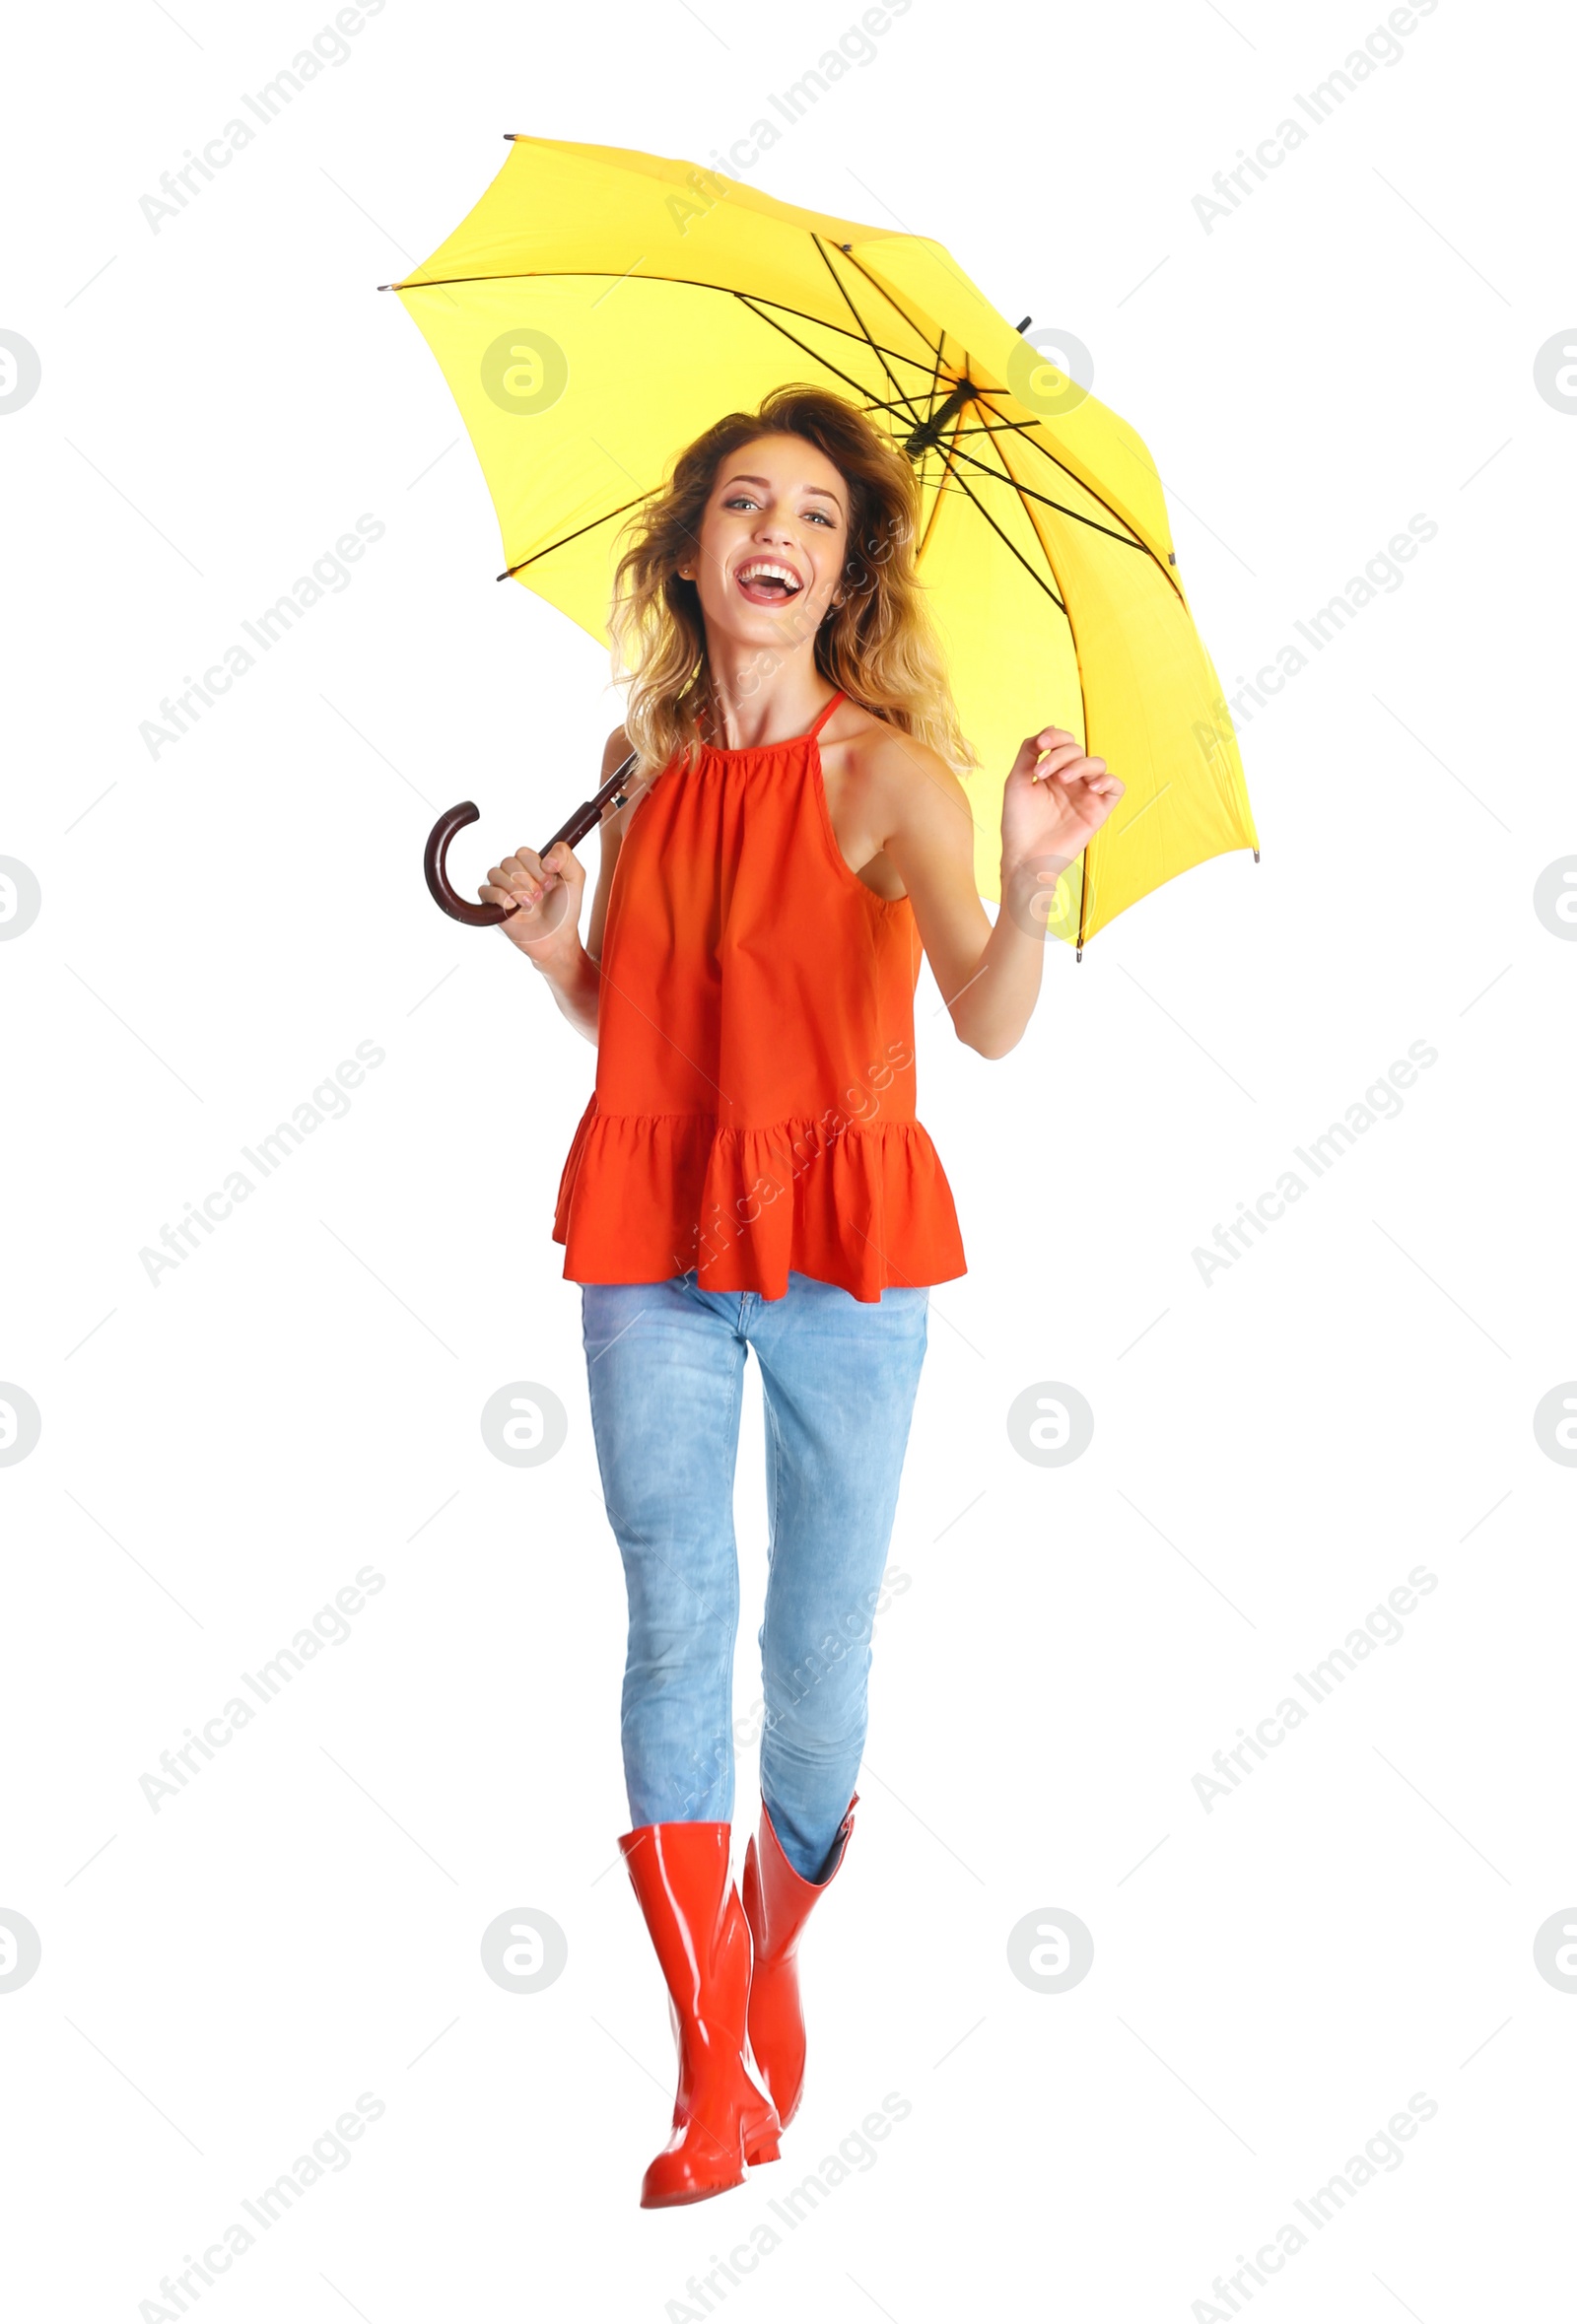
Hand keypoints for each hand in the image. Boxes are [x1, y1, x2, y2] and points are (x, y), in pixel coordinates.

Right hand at [479, 839, 584, 968]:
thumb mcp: (575, 878)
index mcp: (533, 865)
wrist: (556, 939)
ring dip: (514, 888)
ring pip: (494, 873)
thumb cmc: (566, 911)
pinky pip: (484, 890)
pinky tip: (513, 906)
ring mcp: (504, 889)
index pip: (523, 852)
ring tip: (529, 904)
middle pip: (508, 862)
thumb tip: (545, 859)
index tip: (550, 884)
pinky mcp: (494, 905)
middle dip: (526, 880)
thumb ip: (565, 856)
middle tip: (539, 897)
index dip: (535, 867)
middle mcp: (516, 875)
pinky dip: (498, 896)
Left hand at [1000, 726, 1124, 873]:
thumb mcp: (1017, 781)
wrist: (1025, 857)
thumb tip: (1050, 727)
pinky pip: (1116, 787)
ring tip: (1062, 779)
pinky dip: (1108, 781)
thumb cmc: (1018, 823)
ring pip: (1098, 763)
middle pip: (1078, 750)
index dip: (1055, 737)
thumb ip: (1029, 751)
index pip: (1063, 743)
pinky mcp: (1098, 811)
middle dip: (1060, 755)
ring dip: (1080, 765)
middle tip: (1041, 772)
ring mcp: (1085, 795)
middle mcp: (1070, 782)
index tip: (1041, 745)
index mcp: (1052, 773)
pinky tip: (1091, 787)